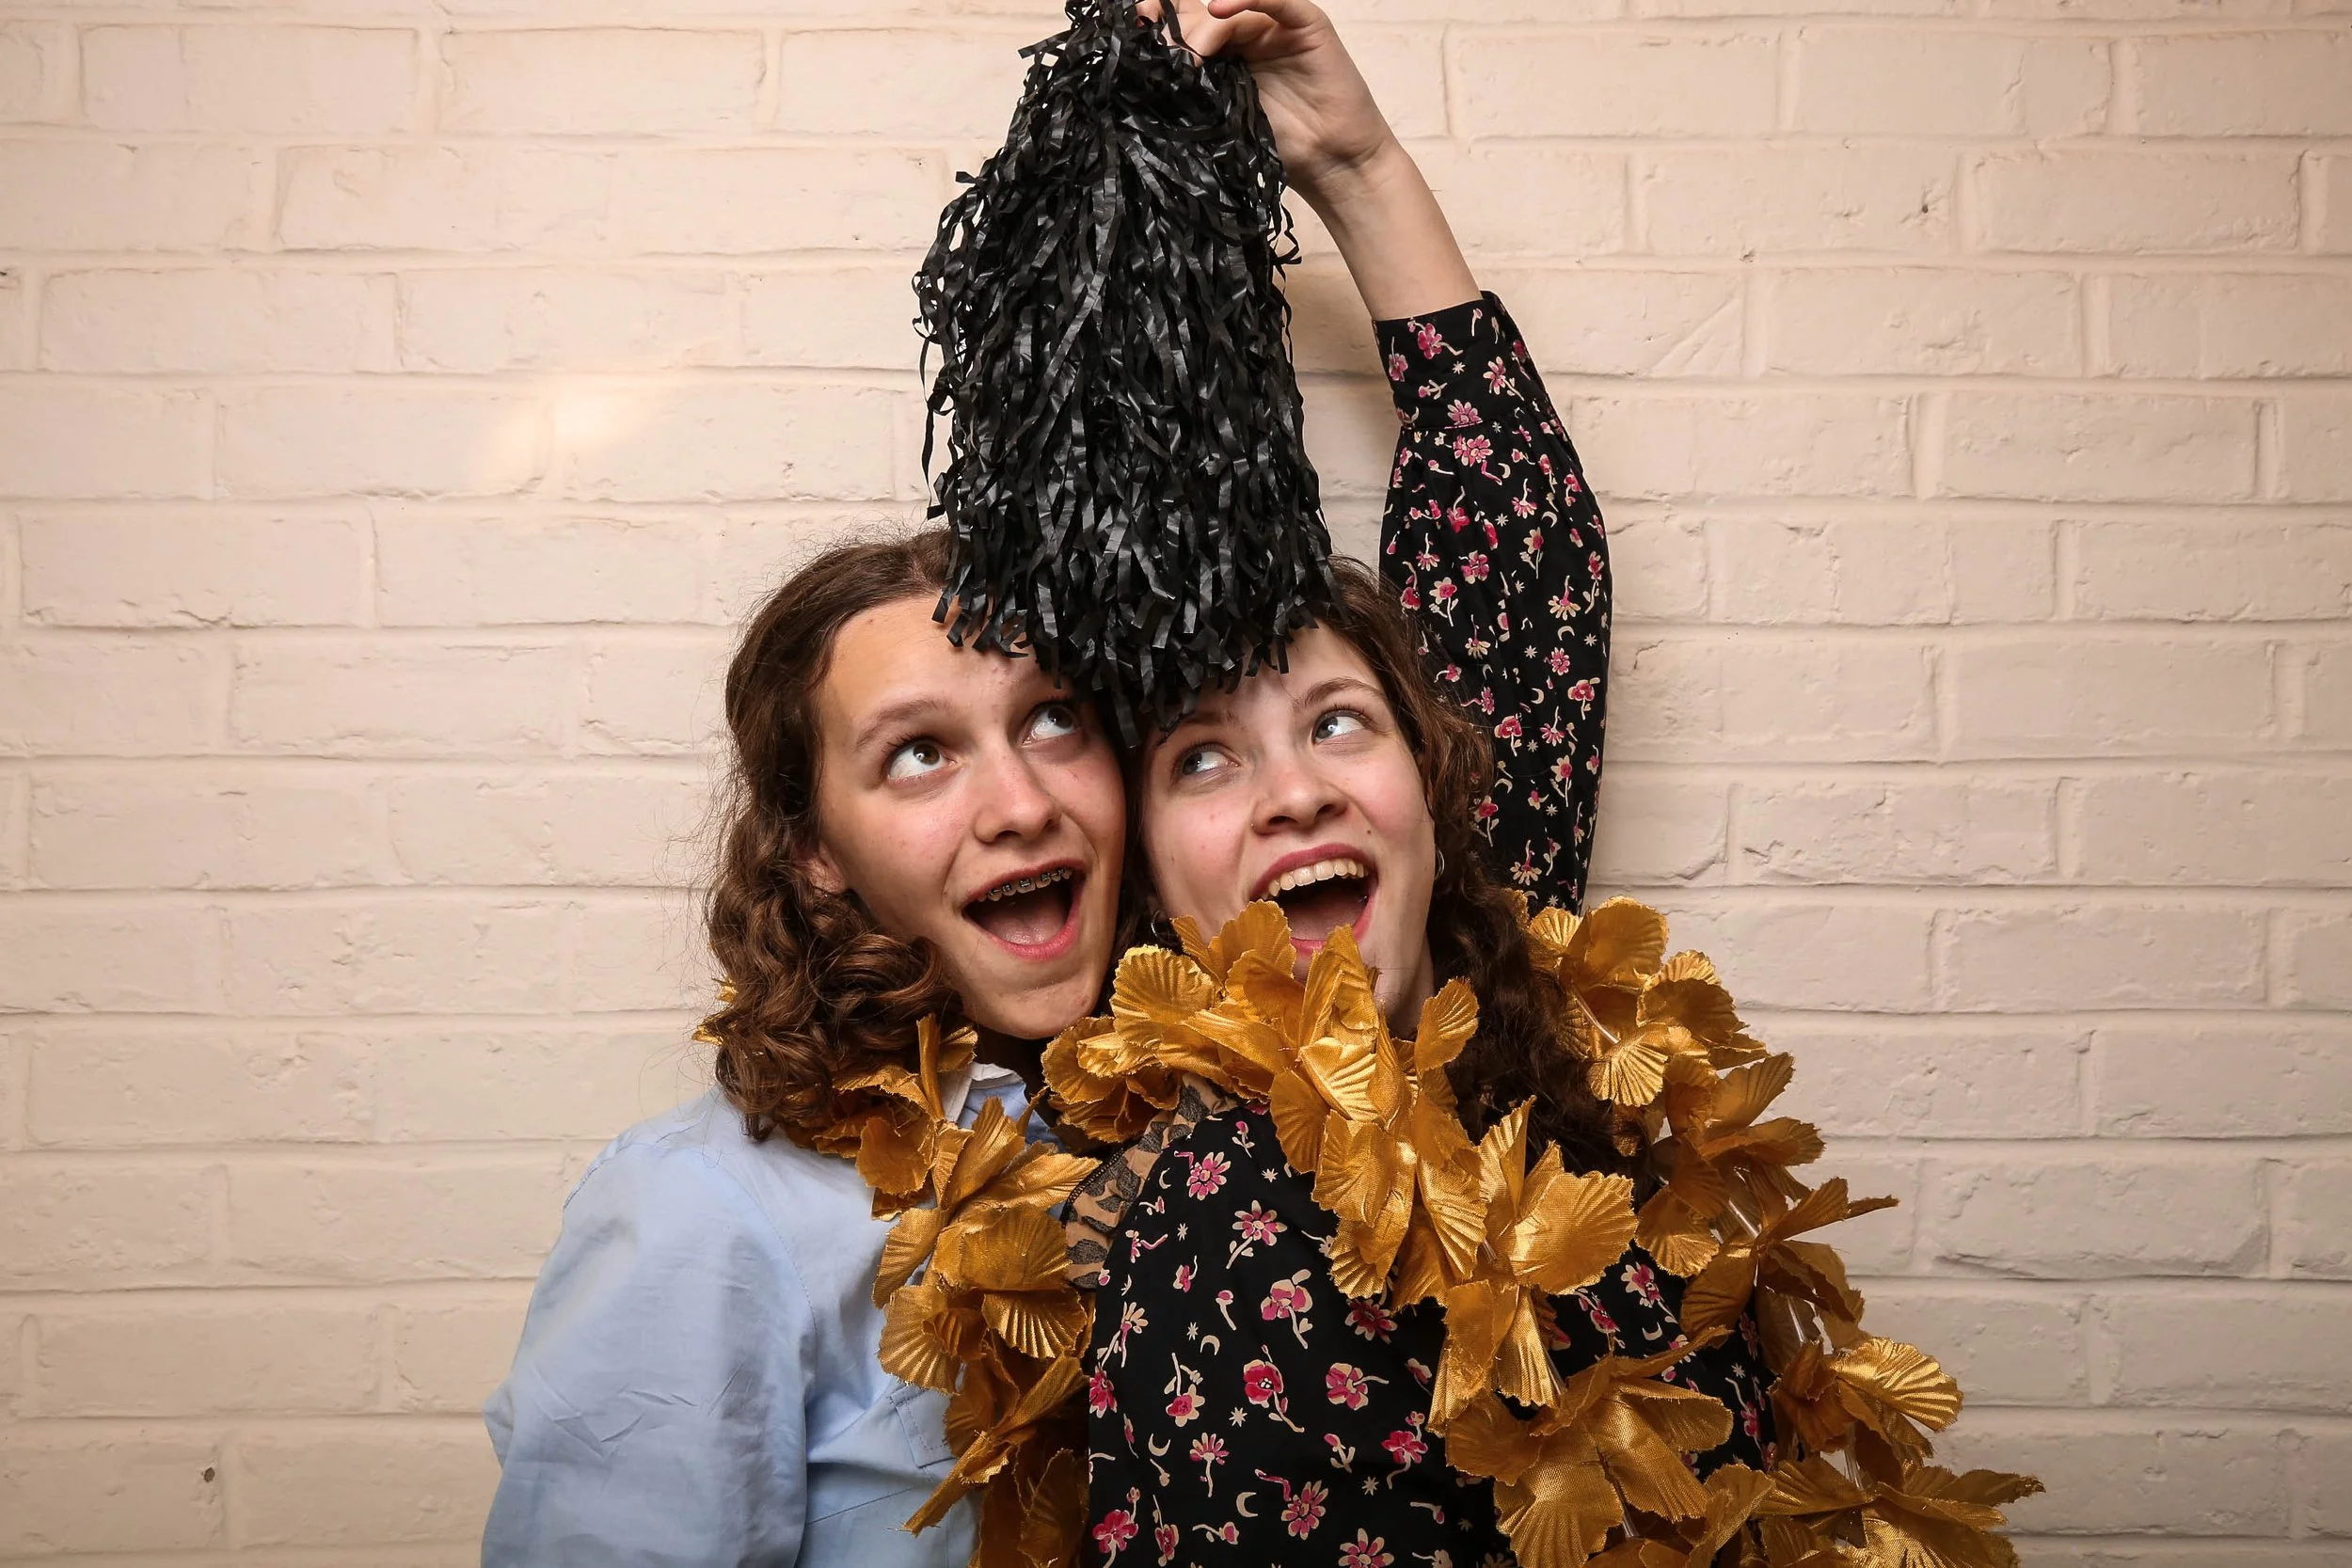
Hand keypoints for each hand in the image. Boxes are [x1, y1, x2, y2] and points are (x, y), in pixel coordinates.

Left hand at [1138, 0, 1397, 204]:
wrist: (1331, 163)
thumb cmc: (1277, 146)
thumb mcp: (1218, 117)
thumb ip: (1190, 89)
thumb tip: (1142, 71)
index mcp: (1222, 48)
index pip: (1183, 18)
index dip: (1157, 18)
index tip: (1133, 27)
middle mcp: (1246, 29)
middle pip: (1199, 9)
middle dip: (1175, 30)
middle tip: (1162, 58)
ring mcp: (1276, 23)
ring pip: (1229, 6)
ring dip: (1202, 29)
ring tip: (1190, 62)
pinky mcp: (1306, 23)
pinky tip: (1219, 5)